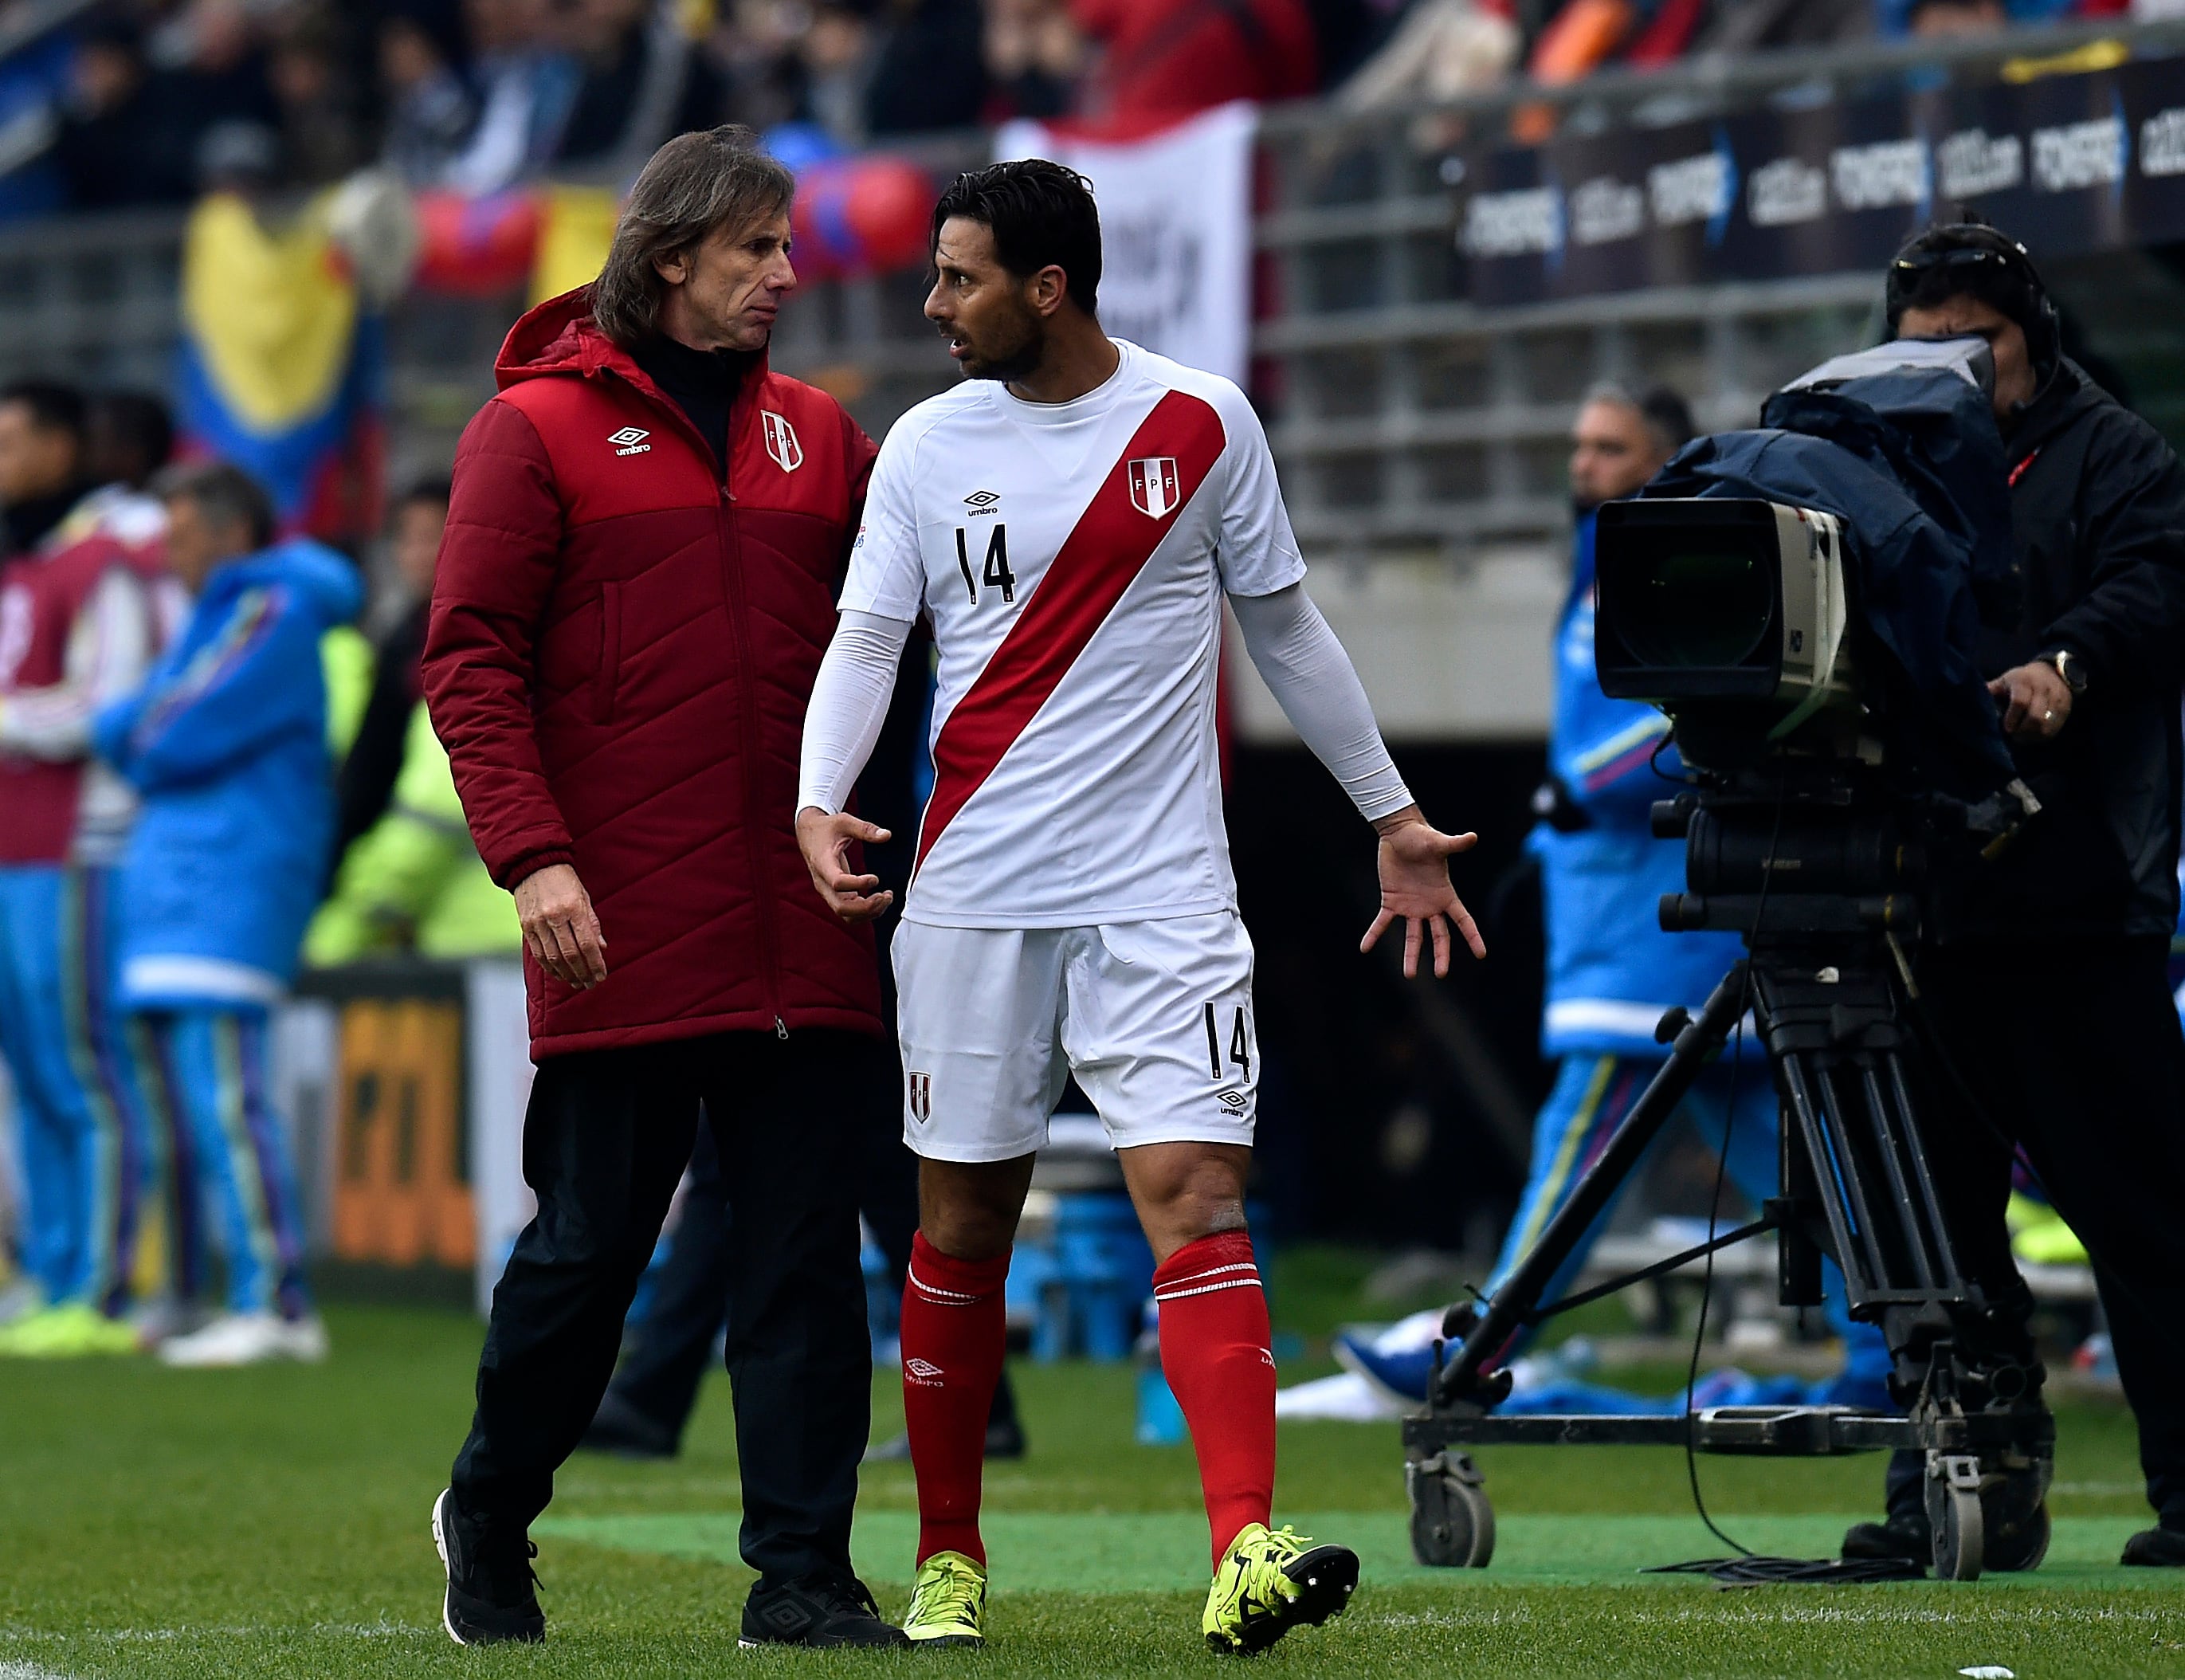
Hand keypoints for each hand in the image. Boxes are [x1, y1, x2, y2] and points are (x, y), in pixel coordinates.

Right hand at [513, 863, 607, 988]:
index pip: (587, 943)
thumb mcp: (584, 896)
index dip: (595, 963)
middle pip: (570, 954)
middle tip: (590, 984)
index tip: (601, 976)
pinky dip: (550, 967)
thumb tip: (601, 948)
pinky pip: (538, 953)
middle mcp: (554, 916)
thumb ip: (592, 923)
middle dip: (582, 973)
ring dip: (567, 974)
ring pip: (553, 957)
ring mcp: (538, 922)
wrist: (533, 865)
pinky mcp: (526, 926)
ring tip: (577, 983)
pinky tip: (559, 974)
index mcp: (573, 907)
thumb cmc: (564, 881)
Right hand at [797, 807, 894, 922]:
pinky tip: (881, 898)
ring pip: (846, 915)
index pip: (837, 883)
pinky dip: (866, 911)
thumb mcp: (844, 821)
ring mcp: (827, 892)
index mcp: (823, 863)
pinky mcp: (834, 895)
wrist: (808, 834)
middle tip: (887, 895)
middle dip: (867, 907)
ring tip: (887, 897)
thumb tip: (887, 835)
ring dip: (869, 912)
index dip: (858, 884)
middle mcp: (822, 882)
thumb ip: (865, 829)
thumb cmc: (826, 828)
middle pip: (841, 908)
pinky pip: (849, 913)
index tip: (876, 878)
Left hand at [1360, 806, 1486, 978]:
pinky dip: (1373, 934)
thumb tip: (1473, 837)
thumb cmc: (1422, 837)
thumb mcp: (1438, 843)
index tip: (1481, 954)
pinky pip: (1382, 922)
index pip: (1463, 920)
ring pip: (1413, 936)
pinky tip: (1364, 948)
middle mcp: (1430, 906)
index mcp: (1446, 895)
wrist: (1399, 833)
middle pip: (1439, 936)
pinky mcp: (1391, 901)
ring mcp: (1411, 906)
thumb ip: (1454, 844)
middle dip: (1441, 955)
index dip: (1472, 936)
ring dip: (1411, 955)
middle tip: (1441, 974)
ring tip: (1409, 975)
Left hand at [1988, 661, 2072, 741]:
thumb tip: (1972, 703)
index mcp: (2024, 680)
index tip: (2006, 728)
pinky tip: (2032, 736)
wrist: (2053, 671)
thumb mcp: (2004, 680)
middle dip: (2022, 730)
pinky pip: (2055, 728)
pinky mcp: (2065, 708)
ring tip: (2021, 737)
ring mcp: (2057, 699)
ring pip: (2046, 725)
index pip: (2020, 701)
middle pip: (2036, 716)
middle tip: (2013, 735)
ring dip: (2032, 736)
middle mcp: (2043, 689)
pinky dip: (2042, 736)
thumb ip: (1990, 691)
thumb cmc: (2022, 679)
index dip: (2012, 718)